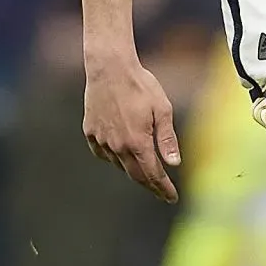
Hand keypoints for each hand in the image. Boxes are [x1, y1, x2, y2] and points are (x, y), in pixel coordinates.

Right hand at [83, 54, 181, 202]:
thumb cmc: (140, 85)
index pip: (153, 174)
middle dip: (151, 186)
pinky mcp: (90, 132)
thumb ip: (167, 138)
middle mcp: (118, 146)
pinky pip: (104, 153)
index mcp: (138, 142)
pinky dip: (115, 157)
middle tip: (162, 193)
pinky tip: (122, 153)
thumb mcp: (162, 109)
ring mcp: (102, 140)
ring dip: (133, 170)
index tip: (172, 198)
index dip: (163, 188)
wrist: (109, 68)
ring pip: (119, 164)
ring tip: (145, 170)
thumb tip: (174, 163)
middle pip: (136, 176)